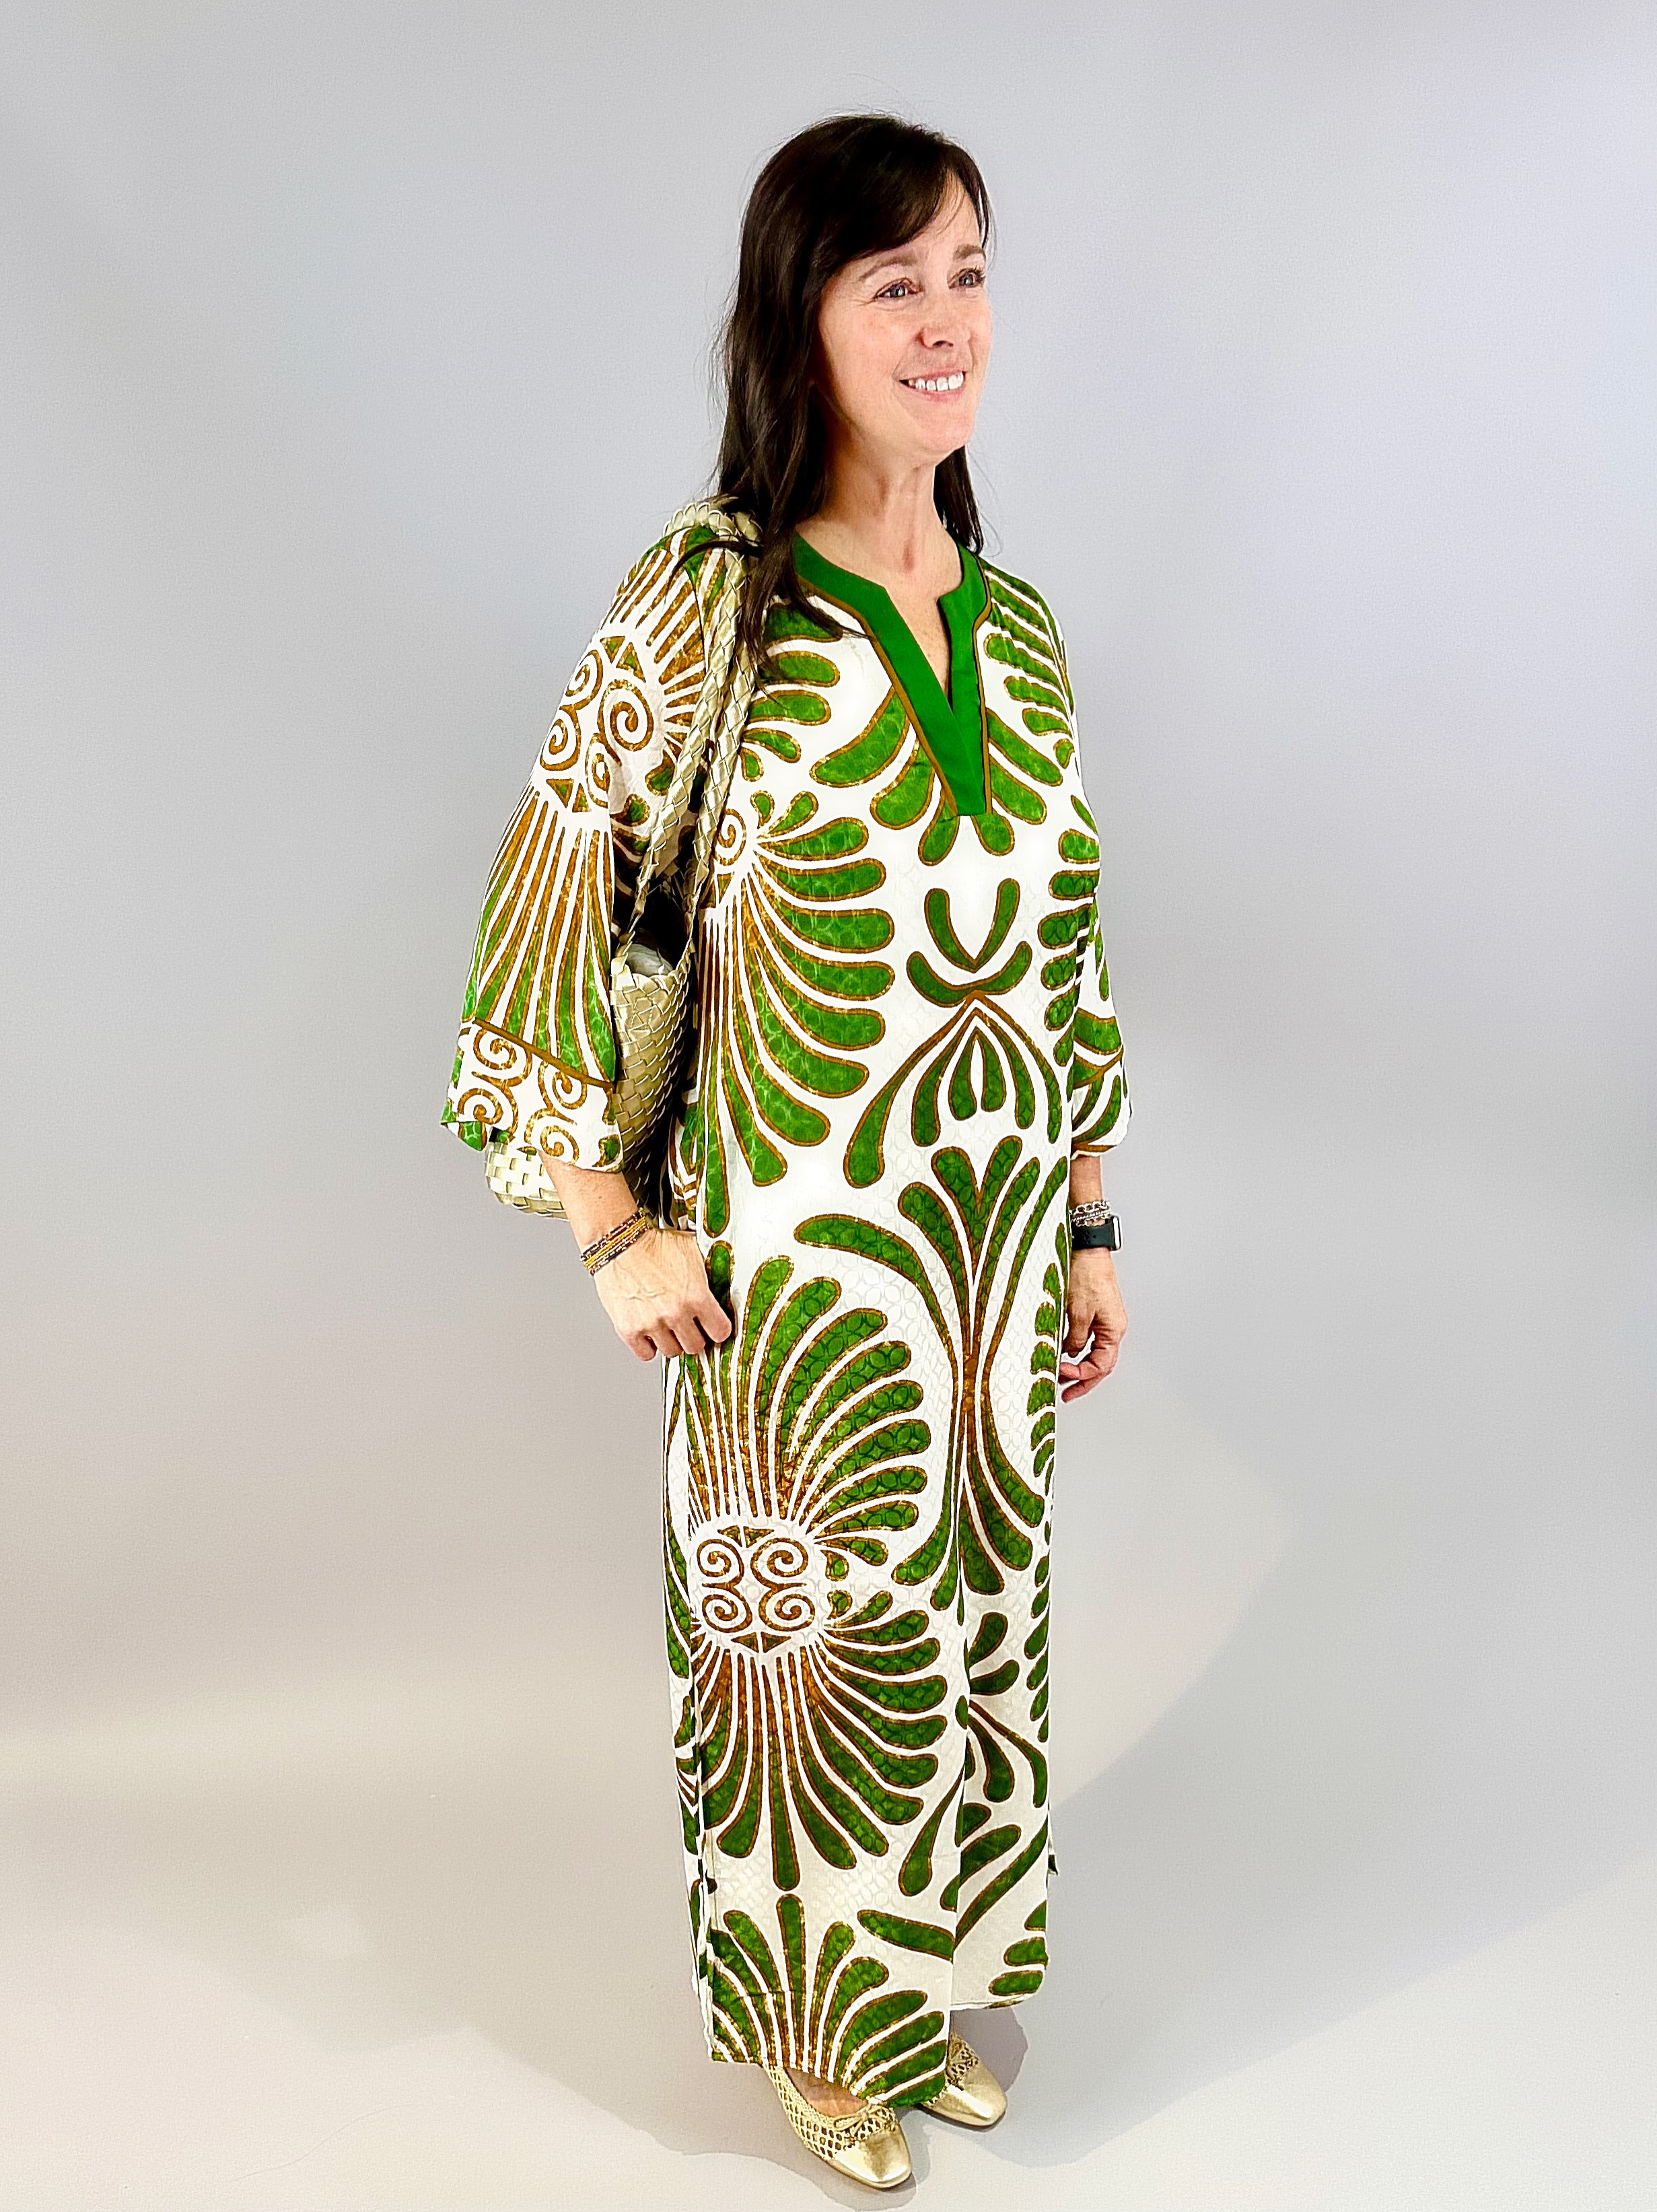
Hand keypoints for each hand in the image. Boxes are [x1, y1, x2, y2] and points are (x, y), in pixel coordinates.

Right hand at [592, 1225, 733, 1361]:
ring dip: (672, 1341)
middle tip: (689, 1325)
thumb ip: (708, 1268)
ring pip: (672, 1352)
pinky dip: (649, 1346)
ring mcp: (651, 1324)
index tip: (713, 1326)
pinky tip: (650, 1332)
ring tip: (667, 1325)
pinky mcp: (629, 1330)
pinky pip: (646, 1354)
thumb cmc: (651, 1244)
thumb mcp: (691, 1250)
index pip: (720, 1332)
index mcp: (696, 1296)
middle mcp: (675, 1314)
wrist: (618, 1242)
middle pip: (696, 1346)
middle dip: (695, 1335)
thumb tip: (721, 1270)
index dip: (718, 1328)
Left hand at [1060, 1249, 1125, 1401]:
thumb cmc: (1087, 1275)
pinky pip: (1090, 1339)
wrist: (1088, 1249)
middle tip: (1067, 1394)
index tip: (1063, 1381)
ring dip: (1080, 1366)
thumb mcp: (1076, 1312)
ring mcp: (1106, 1320)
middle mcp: (1113, 1328)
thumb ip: (1074, 1337)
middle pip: (1101, 1364)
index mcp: (1113, 1330)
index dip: (1081, 1377)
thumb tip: (1070, 1354)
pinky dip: (1078, 1349)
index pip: (1100, 1366)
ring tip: (1063, 1377)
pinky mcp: (1097, 1312)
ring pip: (1095, 1353)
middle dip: (1083, 1380)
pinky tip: (1066, 1353)